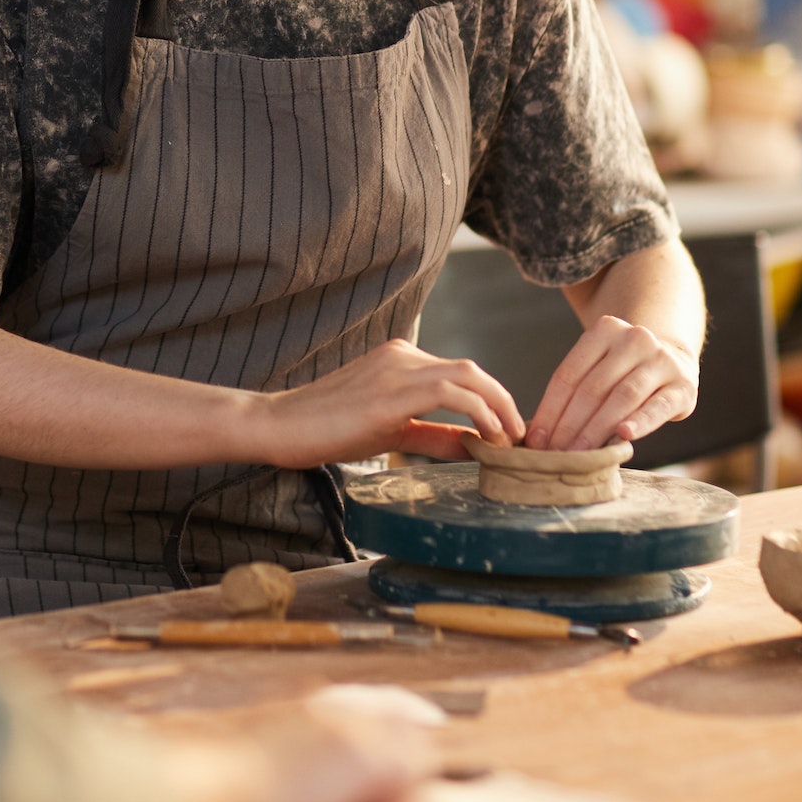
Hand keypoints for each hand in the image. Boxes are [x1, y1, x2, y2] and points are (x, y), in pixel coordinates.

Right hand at [254, 339, 524, 466]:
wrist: (282, 424)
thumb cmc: (329, 429)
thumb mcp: (392, 431)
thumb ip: (434, 435)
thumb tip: (476, 445)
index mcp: (402, 359)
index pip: (462, 375)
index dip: (493, 402)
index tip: (508, 433)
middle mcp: (403, 355)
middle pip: (472, 370)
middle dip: (504, 402)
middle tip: (519, 438)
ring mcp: (397, 368)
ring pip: (468, 375)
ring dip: (498, 407)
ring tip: (510, 440)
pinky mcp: (391, 391)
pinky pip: (450, 392)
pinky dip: (478, 412)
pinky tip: (488, 438)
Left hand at [526, 315, 698, 451]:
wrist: (674, 359)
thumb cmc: (624, 372)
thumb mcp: (600, 367)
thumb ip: (575, 390)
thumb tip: (539, 434)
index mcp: (605, 330)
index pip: (569, 374)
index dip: (550, 409)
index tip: (536, 439)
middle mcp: (635, 339)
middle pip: (593, 387)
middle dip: (569, 425)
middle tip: (554, 454)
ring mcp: (661, 361)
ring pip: (621, 397)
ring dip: (596, 430)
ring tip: (579, 455)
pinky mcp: (683, 386)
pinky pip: (658, 407)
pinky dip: (640, 422)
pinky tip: (624, 436)